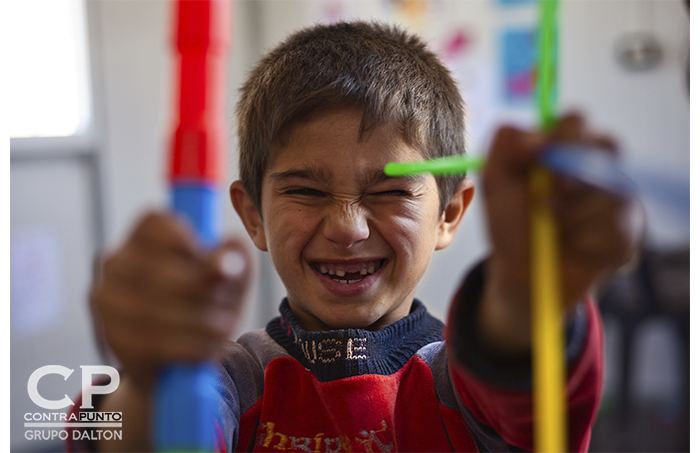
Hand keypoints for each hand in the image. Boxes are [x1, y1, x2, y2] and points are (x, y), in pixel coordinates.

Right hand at [91, 212, 250, 391]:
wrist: (177, 360)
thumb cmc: (206, 303)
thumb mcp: (230, 279)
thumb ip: (235, 260)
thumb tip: (228, 262)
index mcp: (144, 237)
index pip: (155, 223)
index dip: (184, 239)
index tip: (207, 259)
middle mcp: (116, 262)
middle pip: (160, 268)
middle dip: (205, 291)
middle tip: (229, 305)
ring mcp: (108, 299)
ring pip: (157, 308)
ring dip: (202, 322)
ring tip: (223, 327)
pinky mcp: (111, 337)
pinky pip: (154, 341)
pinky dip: (189, 346)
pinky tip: (206, 347)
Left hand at [478, 114, 639, 354]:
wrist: (522, 275)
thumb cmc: (509, 224)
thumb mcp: (495, 184)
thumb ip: (504, 148)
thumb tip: (535, 137)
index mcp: (561, 149)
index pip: (575, 121)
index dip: (562, 136)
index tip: (537, 158)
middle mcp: (595, 166)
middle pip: (607, 144)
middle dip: (575, 174)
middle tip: (548, 201)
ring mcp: (616, 196)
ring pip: (612, 190)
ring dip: (573, 216)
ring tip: (553, 230)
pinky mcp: (628, 229)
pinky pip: (618, 229)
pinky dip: (586, 242)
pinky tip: (573, 249)